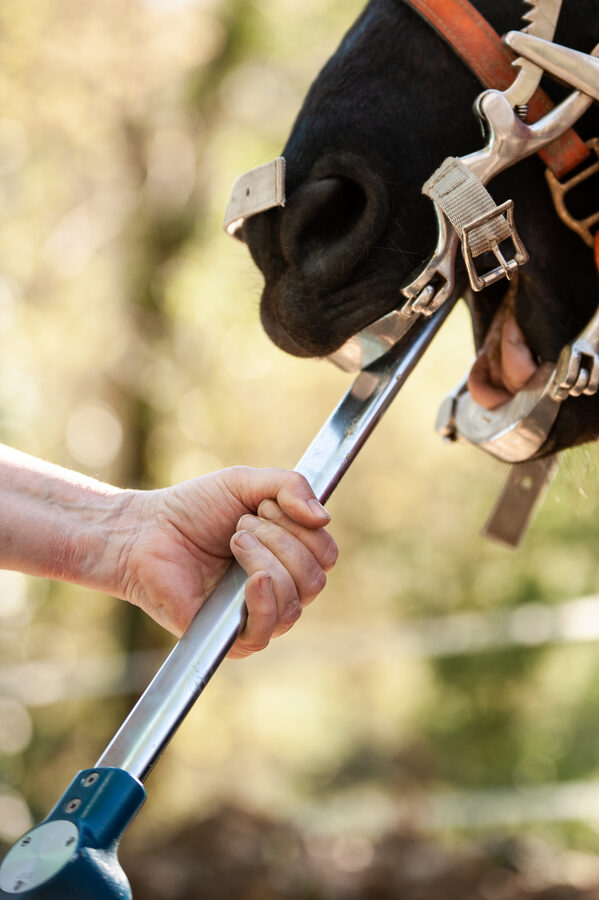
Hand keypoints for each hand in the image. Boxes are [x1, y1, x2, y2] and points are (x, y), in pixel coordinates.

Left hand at [116, 467, 336, 656]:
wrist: (145, 531)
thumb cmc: (194, 509)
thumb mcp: (246, 483)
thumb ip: (290, 486)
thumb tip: (324, 517)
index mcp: (288, 557)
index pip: (326, 554)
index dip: (303, 527)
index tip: (264, 506)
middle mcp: (279, 590)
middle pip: (316, 578)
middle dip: (281, 540)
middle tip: (240, 524)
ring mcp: (257, 615)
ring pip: (296, 600)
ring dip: (266, 560)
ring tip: (232, 541)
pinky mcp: (231, 637)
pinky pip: (268, 628)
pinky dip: (266, 600)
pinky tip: (253, 579)